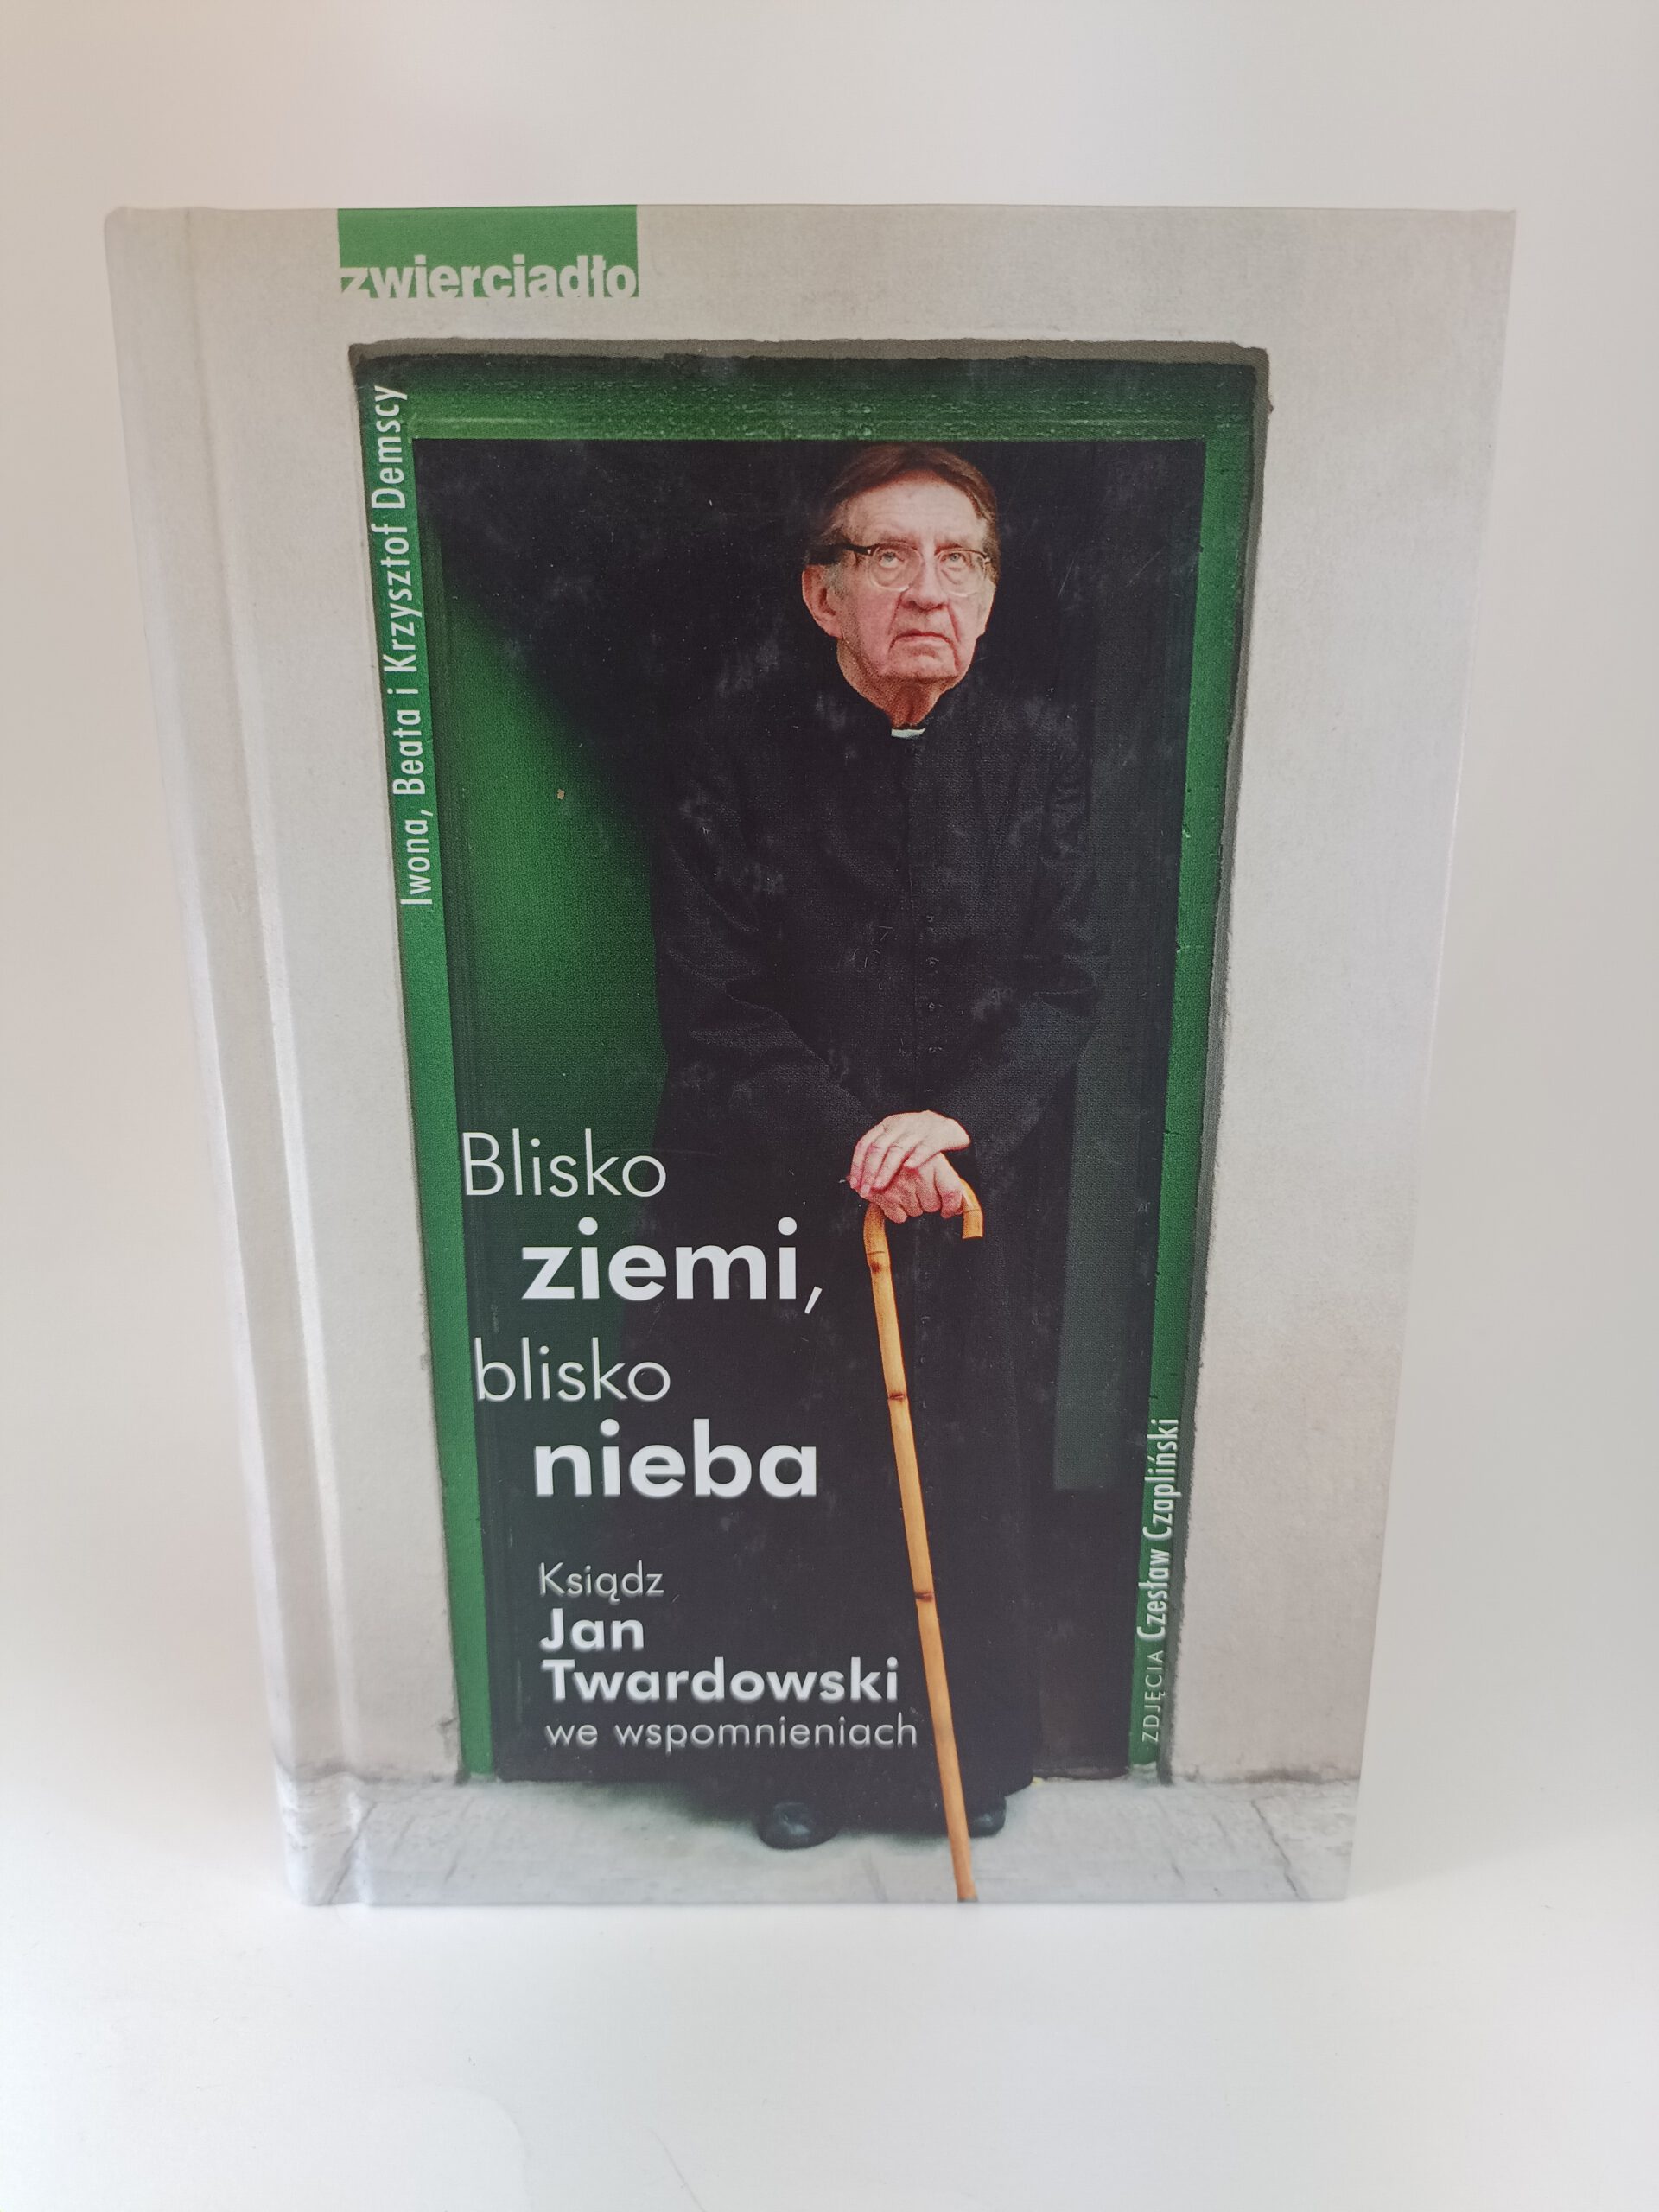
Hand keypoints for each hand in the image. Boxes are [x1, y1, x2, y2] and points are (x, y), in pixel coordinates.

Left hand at [850, 1111, 969, 1202]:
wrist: (947, 1122)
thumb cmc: (918, 1136)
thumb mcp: (895, 1137)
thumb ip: (880, 1153)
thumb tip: (857, 1176)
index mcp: (887, 1126)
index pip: (866, 1144)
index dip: (857, 1165)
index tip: (855, 1183)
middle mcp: (900, 1125)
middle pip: (879, 1148)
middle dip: (869, 1171)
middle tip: (865, 1190)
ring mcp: (918, 1130)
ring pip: (898, 1149)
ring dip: (886, 1169)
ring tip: (879, 1186)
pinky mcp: (937, 1135)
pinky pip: (925, 1147)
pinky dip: (915, 1158)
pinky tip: (908, 1169)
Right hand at [868, 1153, 967, 1224]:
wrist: (878, 1151)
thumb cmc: (911, 1158)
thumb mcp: (933, 1162)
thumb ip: (949, 1185)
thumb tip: (957, 1210)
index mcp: (932, 1160)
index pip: (951, 1191)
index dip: (952, 1206)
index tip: (948, 1210)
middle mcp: (916, 1171)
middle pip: (933, 1205)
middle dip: (927, 1202)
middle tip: (918, 1189)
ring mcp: (899, 1184)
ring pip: (916, 1212)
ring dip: (911, 1205)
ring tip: (904, 1188)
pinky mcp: (883, 1195)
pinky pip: (899, 1217)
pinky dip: (897, 1211)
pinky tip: (893, 1196)